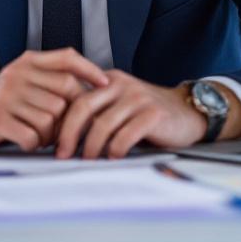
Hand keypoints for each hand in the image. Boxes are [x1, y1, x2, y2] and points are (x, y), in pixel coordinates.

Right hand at [0, 48, 107, 152]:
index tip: (106, 84)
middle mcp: (17, 74)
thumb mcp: (21, 81)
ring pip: (52, 119)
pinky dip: (33, 144)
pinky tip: (24, 141)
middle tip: (60, 130)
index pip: (67, 58)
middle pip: (66, 95)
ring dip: (49, 134)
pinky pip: (32, 137)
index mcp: (26, 62)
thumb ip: (49, 79)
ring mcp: (6, 96)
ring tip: (36, 134)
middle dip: (69, 117)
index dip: (90, 70)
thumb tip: (93, 90)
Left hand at [55, 71, 224, 159]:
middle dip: (69, 134)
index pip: (76, 97)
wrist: (188, 112)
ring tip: (88, 161)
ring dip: (91, 147)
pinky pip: (126, 134)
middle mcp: (121, 84)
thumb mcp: (120, 104)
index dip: (62, 122)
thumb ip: (98, 112)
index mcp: (108, 80)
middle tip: (63, 154)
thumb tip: (65, 137)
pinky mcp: (153, 114)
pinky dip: (115, 150)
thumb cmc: (149, 114)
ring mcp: (138, 98)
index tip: (53, 143)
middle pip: (83, 107)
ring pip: (103, 124)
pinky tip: (113, 158)